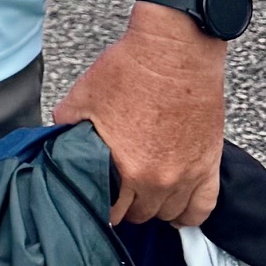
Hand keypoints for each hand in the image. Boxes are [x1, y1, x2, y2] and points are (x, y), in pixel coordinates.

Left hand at [52, 3, 226, 226]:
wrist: (174, 50)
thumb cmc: (130, 69)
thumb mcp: (83, 97)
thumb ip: (66, 127)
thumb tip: (55, 141)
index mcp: (124, 167)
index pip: (110, 213)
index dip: (102, 205)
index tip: (100, 195)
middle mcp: (158, 179)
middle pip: (139, 215)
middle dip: (127, 204)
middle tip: (121, 188)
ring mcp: (187, 175)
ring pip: (169, 214)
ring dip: (156, 206)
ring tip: (145, 190)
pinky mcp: (210, 165)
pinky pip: (202, 209)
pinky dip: (188, 211)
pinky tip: (176, 202)